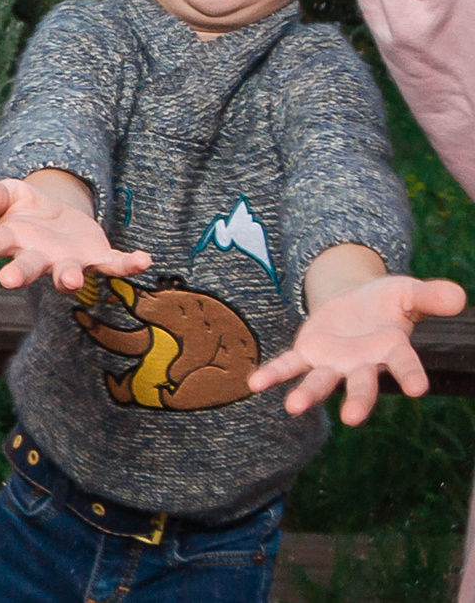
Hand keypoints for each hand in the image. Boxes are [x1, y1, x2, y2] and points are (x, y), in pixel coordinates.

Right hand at [0, 177, 151, 290]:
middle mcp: (37, 257)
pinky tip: (143, 260)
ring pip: (67, 274)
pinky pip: (113, 265)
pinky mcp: (96, 258)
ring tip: (69, 280)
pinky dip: (128, 265)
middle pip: (26, 267)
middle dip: (19, 274)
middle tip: (8, 281)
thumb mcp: (8, 192)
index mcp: (11, 240)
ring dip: (68, 278)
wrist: (60, 219)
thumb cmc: (26, 209)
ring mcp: (68, 262)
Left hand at [250, 275, 466, 424]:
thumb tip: (459, 297)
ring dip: (308, 394)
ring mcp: (334, 362)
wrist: (355, 300)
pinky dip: (272, 374)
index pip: (405, 365)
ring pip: (322, 381)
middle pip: (362, 385)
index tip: (418, 389)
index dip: (411, 375)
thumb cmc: (387, 301)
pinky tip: (255, 383)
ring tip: (293, 407)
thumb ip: (430, 296)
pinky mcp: (308, 354)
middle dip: (358, 401)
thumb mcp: (408, 292)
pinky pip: (288, 365)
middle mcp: (363, 363)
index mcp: (392, 350)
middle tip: (351, 418)